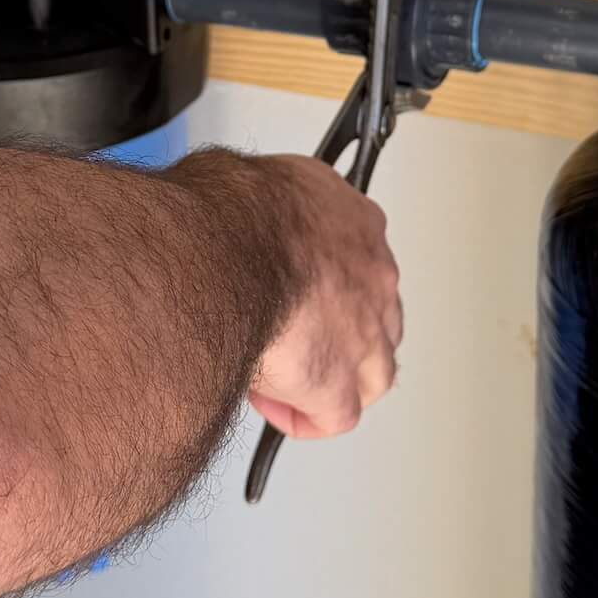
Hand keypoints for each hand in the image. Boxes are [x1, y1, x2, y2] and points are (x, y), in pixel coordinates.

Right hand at [248, 158, 402, 439]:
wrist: (222, 251)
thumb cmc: (222, 213)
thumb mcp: (242, 179)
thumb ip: (254, 201)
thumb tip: (225, 204)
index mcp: (352, 220)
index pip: (355, 255)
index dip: (321, 282)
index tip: (286, 287)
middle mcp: (371, 274)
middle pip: (375, 313)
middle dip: (339, 331)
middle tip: (293, 337)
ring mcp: (364, 332)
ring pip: (373, 369)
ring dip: (338, 378)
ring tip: (296, 382)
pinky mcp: (338, 383)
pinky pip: (337, 416)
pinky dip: (309, 418)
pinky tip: (280, 410)